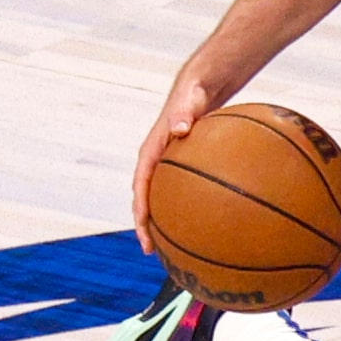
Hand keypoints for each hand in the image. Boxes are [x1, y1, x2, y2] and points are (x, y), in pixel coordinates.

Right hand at [131, 73, 221, 250]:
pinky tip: (201, 224)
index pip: (140, 188)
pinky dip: (184, 208)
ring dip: (162, 221)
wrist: (197, 90)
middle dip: (146, 225)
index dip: (140, 212)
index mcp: (150, 153)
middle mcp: (155, 163)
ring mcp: (166, 167)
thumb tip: (181, 129)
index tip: (143, 233)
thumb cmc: (191, 97)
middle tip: (151, 250)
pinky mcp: (179, 168)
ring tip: (170, 246)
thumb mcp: (187, 104)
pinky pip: (179, 192)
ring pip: (160, 199)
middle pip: (145, 200)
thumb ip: (183, 115)